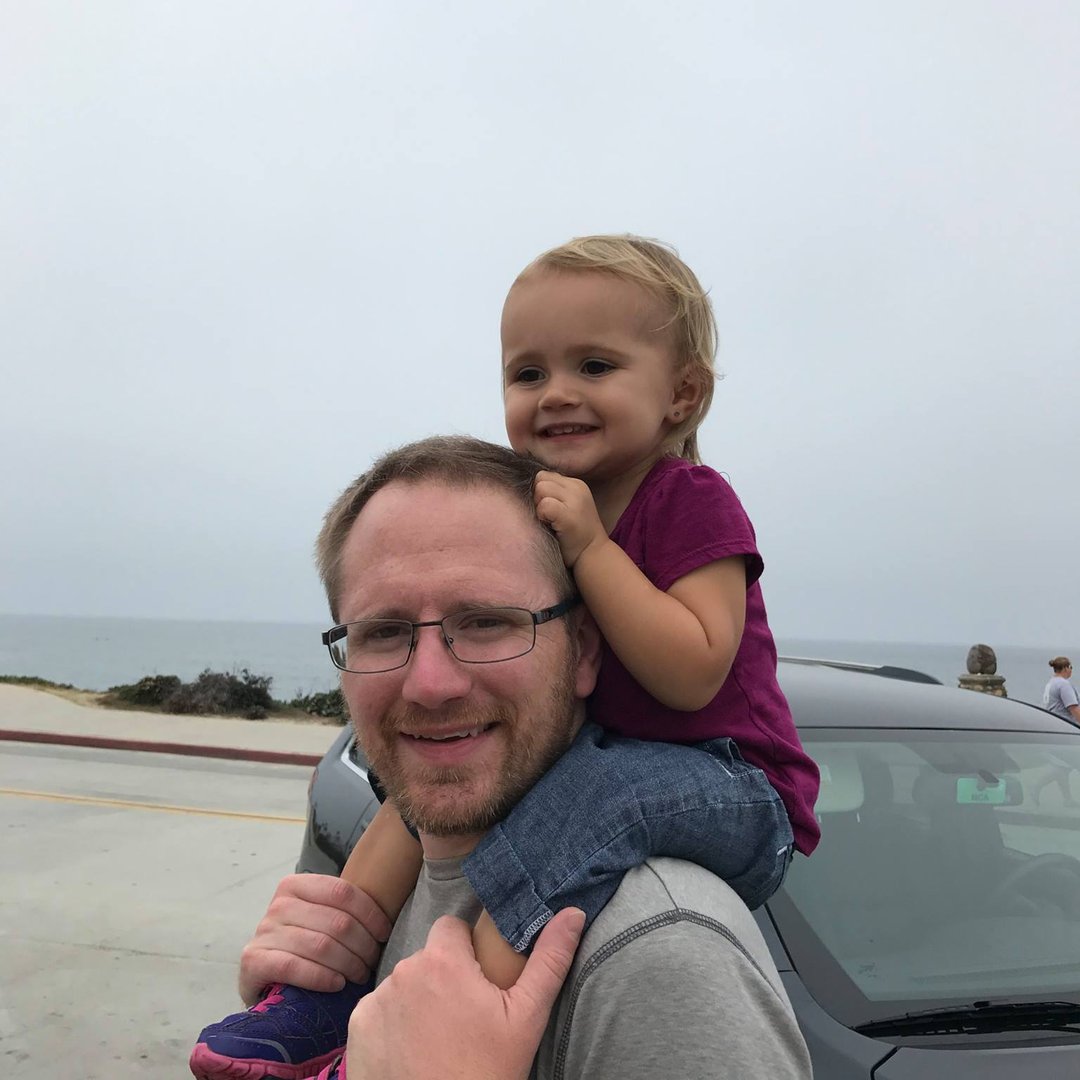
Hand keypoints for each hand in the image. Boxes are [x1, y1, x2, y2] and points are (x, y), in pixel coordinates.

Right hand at [237, 874, 391, 1005]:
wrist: (261, 976)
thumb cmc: (300, 943)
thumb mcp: (319, 917)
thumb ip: (342, 909)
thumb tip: (388, 916)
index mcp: (296, 885)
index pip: (343, 892)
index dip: (370, 914)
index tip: (384, 934)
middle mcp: (278, 904)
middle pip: (337, 921)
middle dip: (363, 945)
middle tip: (372, 962)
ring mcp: (263, 931)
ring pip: (321, 945)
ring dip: (348, 964)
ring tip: (359, 975)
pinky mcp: (253, 960)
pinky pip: (295, 967)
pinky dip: (321, 977)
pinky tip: (337, 985)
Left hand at [347, 907, 585, 1079]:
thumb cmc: (485, 1071)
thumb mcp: (525, 1018)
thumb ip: (549, 960)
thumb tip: (573, 913)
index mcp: (444, 960)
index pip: (452, 928)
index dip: (467, 950)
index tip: (478, 981)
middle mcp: (404, 970)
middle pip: (428, 957)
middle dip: (444, 976)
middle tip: (463, 1016)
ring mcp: (376, 999)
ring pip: (404, 983)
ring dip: (418, 999)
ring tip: (438, 1037)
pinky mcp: (357, 1026)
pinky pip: (379, 1009)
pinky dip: (392, 1023)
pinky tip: (411, 1049)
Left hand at [534, 471, 606, 566]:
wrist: (594, 555)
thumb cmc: (574, 535)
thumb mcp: (568, 506)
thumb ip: (553, 493)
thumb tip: (525, 487)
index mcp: (576, 484)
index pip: (544, 475)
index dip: (540, 492)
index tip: (548, 510)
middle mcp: (577, 488)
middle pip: (540, 478)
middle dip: (537, 496)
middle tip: (547, 516)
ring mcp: (575, 500)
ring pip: (540, 488)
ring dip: (538, 505)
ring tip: (549, 521)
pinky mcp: (569, 515)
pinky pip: (544, 505)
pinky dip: (541, 515)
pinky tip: (550, 526)